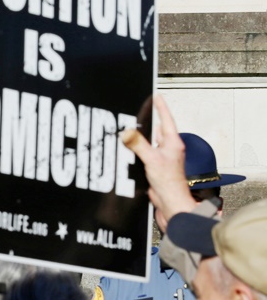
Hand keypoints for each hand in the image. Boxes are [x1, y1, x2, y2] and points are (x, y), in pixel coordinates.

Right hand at [120, 94, 196, 226]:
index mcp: (173, 144)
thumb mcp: (152, 159)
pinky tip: (131, 150)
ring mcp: (163, 159)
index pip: (167, 120)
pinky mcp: (156, 167)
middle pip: (158, 130)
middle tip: (139, 112)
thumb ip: (138, 144)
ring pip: (151, 142)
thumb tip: (127, 132)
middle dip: (148, 122)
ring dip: (142, 137)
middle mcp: (169, 149)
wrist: (171, 203)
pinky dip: (139, 150)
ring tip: (130, 129)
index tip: (157, 96)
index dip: (161, 108)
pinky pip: (146, 153)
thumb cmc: (170, 183)